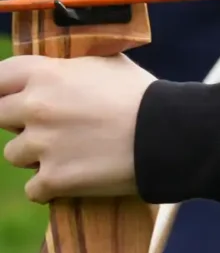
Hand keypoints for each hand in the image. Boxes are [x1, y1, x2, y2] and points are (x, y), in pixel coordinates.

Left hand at [0, 53, 154, 201]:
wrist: (169, 134)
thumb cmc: (143, 96)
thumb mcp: (108, 64)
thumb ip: (71, 67)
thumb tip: (57, 68)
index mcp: (48, 75)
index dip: (2, 89)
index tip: (9, 97)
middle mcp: (36, 107)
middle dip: (19, 123)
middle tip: (47, 127)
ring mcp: (42, 145)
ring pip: (14, 154)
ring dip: (35, 156)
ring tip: (70, 153)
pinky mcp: (54, 178)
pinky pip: (34, 188)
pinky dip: (51, 187)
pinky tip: (75, 177)